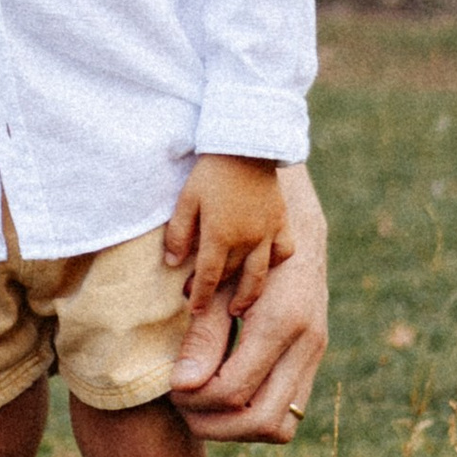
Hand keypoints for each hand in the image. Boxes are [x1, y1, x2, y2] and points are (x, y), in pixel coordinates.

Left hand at [162, 151, 285, 319]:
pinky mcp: (281, 221)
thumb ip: (178, 233)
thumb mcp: (186, 200)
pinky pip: (283, 252)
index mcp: (220, 235)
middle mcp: (247, 239)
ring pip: (260, 273)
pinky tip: (266, 269)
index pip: (208, 276)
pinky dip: (275, 264)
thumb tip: (172, 262)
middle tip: (211, 307)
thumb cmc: (210, 172)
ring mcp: (268, 232)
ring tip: (239, 306)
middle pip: (233, 278)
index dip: (199, 296)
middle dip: (220, 295)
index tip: (193, 310)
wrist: (245, 146)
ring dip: (249, 293)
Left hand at [170, 164, 326, 443]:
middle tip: (184, 406)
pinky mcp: (313, 362)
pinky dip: (254, 416)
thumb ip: (202, 337)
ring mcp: (315, 356)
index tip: (172, 386)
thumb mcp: (218, 285)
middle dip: (215, 425)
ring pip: (280, 426)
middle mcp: (307, 345)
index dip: (194, 399)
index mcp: (281, 322)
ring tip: (202, 405)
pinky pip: (287, 412)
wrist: (295, 228)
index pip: (232, 391)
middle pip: (262, 423)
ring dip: (237, 428)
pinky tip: (224, 396)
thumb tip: (183, 386)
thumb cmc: (244, 250)